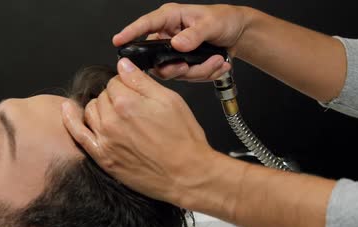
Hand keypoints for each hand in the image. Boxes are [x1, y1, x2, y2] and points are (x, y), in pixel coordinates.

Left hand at [61, 57, 216, 204]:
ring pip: (91, 110)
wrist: (186, 175)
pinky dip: (70, 119)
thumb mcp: (170, 100)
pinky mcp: (103, 157)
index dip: (127, 84)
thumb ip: (142, 81)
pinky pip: (78, 134)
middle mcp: (112, 120)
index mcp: (128, 103)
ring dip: (100, 108)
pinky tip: (67, 108)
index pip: (115, 81)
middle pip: (102, 95)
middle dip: (115, 96)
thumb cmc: (183, 139)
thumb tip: (123, 65)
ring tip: (117, 115)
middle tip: (133, 107)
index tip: (135, 91)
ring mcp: (105, 140)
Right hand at [113, 3, 249, 81]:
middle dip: (176, 67)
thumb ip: (195, 34)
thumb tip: (177, 44)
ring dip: (198, 71)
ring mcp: (175, 53)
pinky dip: (205, 74)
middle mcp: (169, 36)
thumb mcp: (211, 23)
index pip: (146, 25)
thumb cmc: (224, 19)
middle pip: (157, 59)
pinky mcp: (184, 64)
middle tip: (188, 66)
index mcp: (170, 18)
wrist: (238, 34)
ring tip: (215, 61)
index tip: (119, 41)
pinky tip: (217, 64)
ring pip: (175, 72)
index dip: (130, 33)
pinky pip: (188, 77)